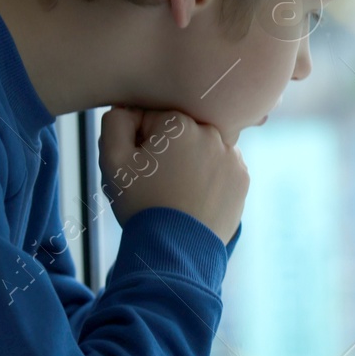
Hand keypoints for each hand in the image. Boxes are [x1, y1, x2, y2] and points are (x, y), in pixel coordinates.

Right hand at [98, 106, 247, 243]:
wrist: (176, 248)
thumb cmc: (141, 203)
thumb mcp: (113, 160)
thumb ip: (115, 122)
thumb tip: (127, 106)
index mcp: (179, 122)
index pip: (151, 118)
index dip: (139, 142)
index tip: (139, 166)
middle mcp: (212, 132)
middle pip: (179, 132)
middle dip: (166, 150)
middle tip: (157, 181)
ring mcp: (232, 156)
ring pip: (201, 149)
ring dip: (189, 162)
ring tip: (177, 191)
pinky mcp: (242, 178)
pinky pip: (219, 168)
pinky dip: (208, 178)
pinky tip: (195, 197)